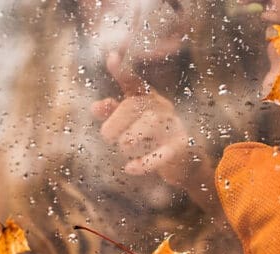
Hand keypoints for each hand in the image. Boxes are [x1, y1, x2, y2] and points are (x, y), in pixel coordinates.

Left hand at [91, 51, 191, 185]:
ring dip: (129, 140)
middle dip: (115, 121)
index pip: (134, 82)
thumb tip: (94, 107)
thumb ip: (113, 113)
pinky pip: (161, 153)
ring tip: (124, 148)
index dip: (122, 71)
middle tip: (106, 136)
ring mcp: (173, 125)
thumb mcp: (132, 123)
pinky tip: (130, 168)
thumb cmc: (153, 139)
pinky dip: (143, 163)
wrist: (184, 161)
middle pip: (134, 105)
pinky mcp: (180, 146)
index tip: (111, 58)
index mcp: (149, 98)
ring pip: (148, 125)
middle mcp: (162, 107)